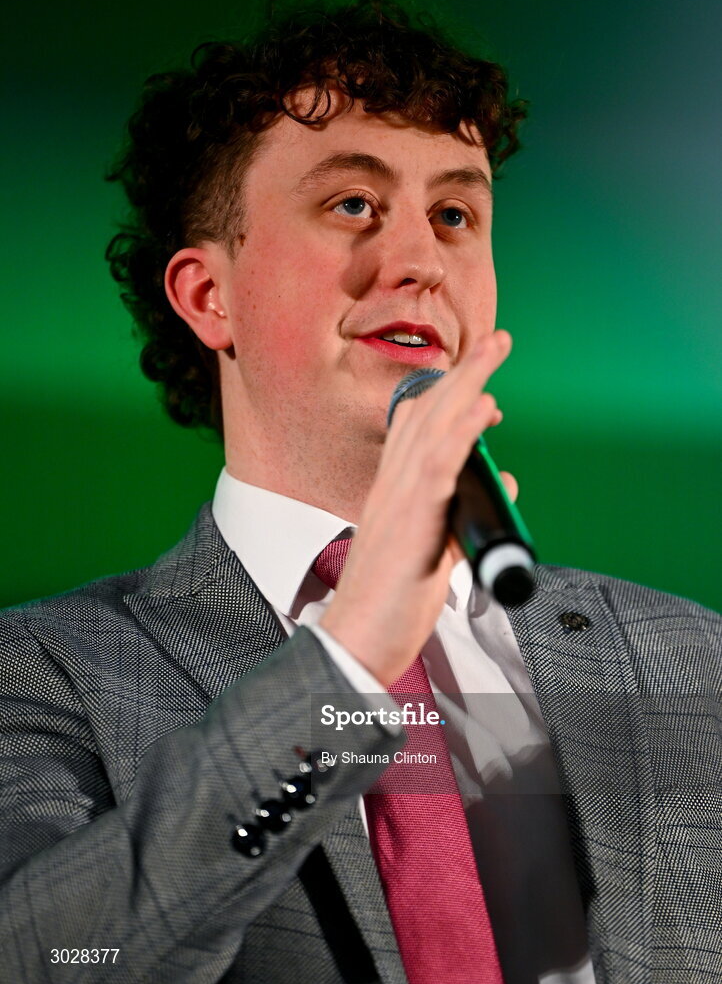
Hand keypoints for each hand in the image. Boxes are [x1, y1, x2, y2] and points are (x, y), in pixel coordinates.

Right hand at [320, 330, 514, 685]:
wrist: (354, 642)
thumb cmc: (388, 603)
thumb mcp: (432, 554)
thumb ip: (463, 517)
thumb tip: (501, 484)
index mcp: (393, 494)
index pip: (418, 429)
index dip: (450, 399)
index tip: (483, 386)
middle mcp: (392, 488)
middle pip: (427, 414)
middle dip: (464, 373)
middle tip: (496, 341)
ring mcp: (399, 503)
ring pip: (433, 429)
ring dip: (467, 386)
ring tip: (494, 352)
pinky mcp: (411, 525)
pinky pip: (437, 469)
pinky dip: (460, 434)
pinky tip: (483, 409)